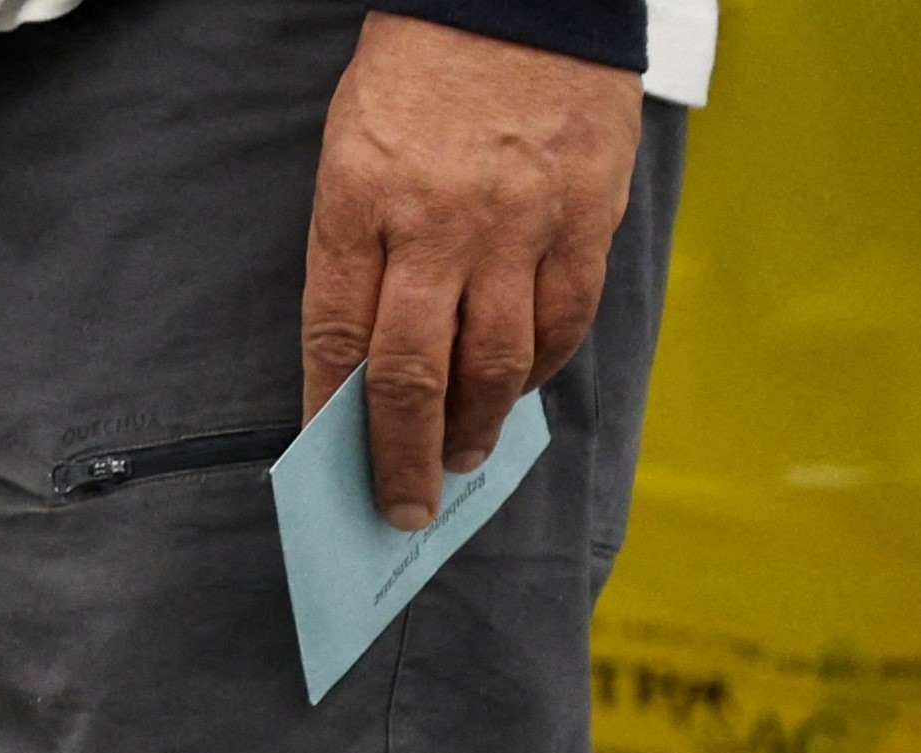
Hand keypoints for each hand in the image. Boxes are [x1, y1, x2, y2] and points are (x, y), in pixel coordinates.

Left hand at [305, 13, 642, 528]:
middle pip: (413, 375)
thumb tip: (364, 363)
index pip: (336, 340)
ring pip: (495, 362)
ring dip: (476, 426)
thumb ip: (356, 253)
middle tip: (405, 504)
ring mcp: (518, 223)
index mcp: (359, 204)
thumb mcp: (352, 155)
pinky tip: (521, 389)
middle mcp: (437, 224)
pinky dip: (541, 369)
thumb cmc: (418, 80)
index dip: (333, 417)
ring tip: (462, 458)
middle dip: (404, 456)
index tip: (334, 465)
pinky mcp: (586, 215)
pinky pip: (565, 319)